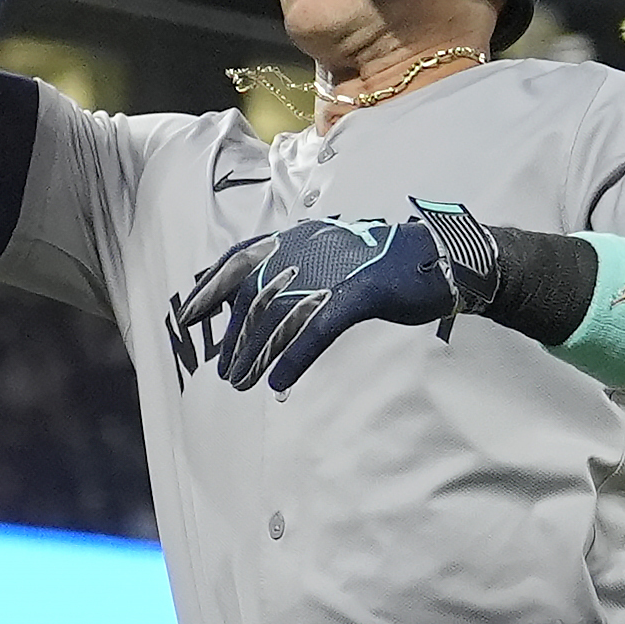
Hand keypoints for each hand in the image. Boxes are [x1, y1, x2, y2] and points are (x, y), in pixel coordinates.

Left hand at [175, 202, 502, 390]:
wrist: (436, 257)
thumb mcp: (329, 259)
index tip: (188, 318)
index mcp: (296, 239)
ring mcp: (333, 271)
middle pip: (254, 299)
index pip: (238, 260)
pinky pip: (315, 330)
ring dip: (255, 355)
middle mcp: (307, 251)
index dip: (211, 290)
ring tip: (241, 384)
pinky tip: (280, 381)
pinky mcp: (358, 294)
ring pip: (278, 319)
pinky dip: (294, 358)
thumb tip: (261, 303)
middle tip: (225, 373)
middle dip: (235, 340)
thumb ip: (295, 273)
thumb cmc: (380, 263)